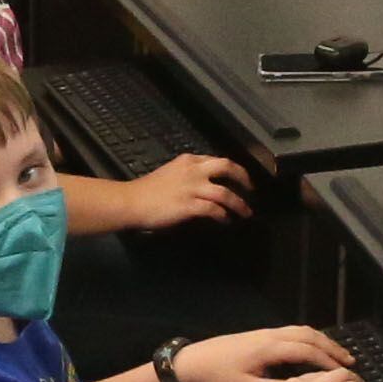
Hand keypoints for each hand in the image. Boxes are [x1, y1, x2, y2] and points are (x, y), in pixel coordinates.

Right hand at [123, 153, 252, 229]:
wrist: (131, 201)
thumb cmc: (146, 191)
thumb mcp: (170, 174)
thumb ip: (187, 176)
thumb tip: (204, 186)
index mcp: (188, 161)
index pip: (216, 160)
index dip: (232, 169)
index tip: (239, 178)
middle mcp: (193, 170)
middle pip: (227, 167)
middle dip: (243, 177)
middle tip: (251, 189)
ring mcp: (192, 187)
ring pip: (225, 193)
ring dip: (239, 204)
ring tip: (245, 212)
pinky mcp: (189, 205)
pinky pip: (214, 210)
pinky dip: (223, 216)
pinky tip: (226, 221)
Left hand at [174, 326, 353, 381]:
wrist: (195, 361)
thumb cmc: (220, 378)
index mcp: (270, 349)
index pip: (307, 352)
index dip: (328, 362)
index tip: (345, 372)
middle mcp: (272, 336)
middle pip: (310, 336)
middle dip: (332, 348)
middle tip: (351, 361)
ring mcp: (267, 332)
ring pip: (303, 331)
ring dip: (323, 341)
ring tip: (339, 354)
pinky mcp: (263, 334)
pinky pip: (294, 332)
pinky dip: (311, 338)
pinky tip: (316, 348)